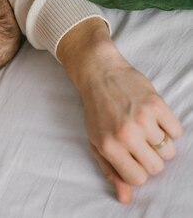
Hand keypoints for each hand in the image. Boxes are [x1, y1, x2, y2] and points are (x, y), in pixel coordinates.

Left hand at [57, 18, 182, 203]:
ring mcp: (142, 119)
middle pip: (157, 167)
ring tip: (143, 126)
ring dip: (160, 141)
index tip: (132, 158)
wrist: (99, 74)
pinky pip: (177, 131)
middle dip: (150, 157)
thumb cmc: (97, 111)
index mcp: (108, 146)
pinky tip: (152, 116)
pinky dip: (169, 127)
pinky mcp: (156, 104)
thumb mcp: (96, 142)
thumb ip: (111, 171)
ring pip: (169, 151)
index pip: (138, 178)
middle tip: (138, 141)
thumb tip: (126, 198)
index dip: (138, 170)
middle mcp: (125, 134)